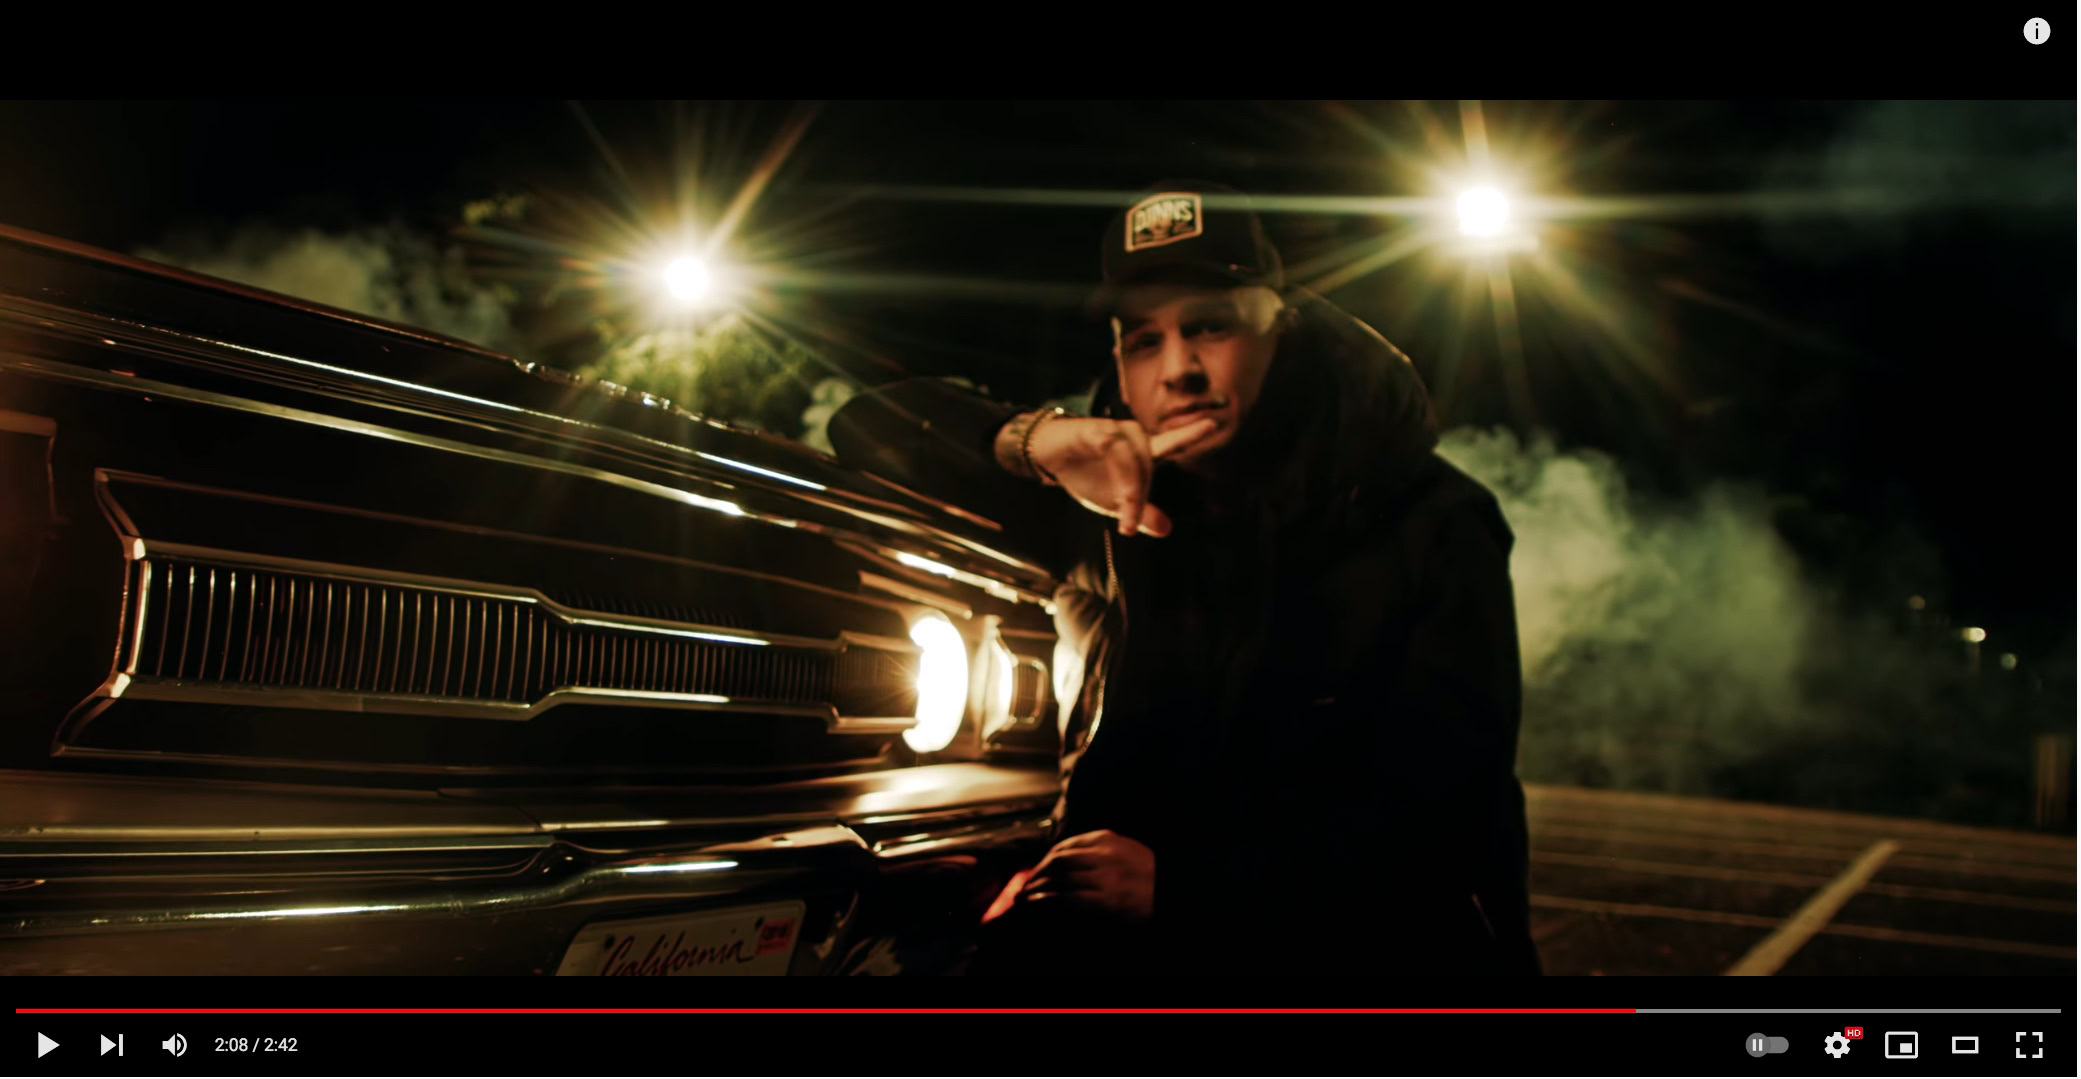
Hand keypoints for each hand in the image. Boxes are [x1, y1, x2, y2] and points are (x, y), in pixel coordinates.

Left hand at [1019, 829, 1154, 921]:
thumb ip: (1097, 849)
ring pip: (1060, 878)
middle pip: (1058, 861)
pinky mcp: (1106, 901)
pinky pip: (1069, 898)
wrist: (1171, 891)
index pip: (1065, 846)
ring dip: (1038, 888)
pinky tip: (1040, 904)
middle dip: (1037, 874)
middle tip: (1025, 886)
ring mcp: (1104, 878)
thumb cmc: (1147, 874)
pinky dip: (1050, 901)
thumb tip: (1063, 859)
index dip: (1045, 860)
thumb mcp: (1123, 849)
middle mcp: (1102, 855)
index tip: (1035, 871)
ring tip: (1026, 897)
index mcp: (1106, 839)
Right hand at [1023, 415, 1217, 536]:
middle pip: (1150, 463)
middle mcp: (1132, 436)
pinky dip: (1120, 474)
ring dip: (1133, 487)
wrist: (1046, 458)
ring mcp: (1114, 430)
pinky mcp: (1095, 429)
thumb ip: (1140, 514)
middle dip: (1142, 494)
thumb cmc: (1083, 474)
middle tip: (1128, 522)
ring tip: (1123, 511)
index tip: (1213, 423)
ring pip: (1136, 458)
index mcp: (1140, 451)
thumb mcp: (1112, 502)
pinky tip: (1112, 490)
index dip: (1191, 434)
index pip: (1171, 443)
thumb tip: (1167, 530)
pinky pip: (1115, 450)